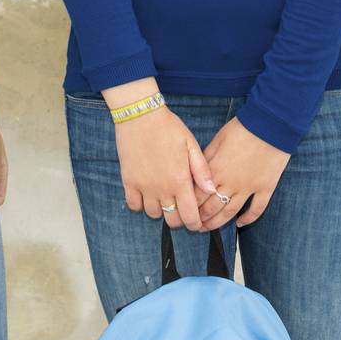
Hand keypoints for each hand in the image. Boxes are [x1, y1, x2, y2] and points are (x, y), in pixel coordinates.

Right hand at [105, 80, 215, 231]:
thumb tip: (211, 190)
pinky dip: (140, 205)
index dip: (195, 224)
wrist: (140, 115)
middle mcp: (162, 189)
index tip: (197, 222)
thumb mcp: (191, 145)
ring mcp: (143, 187)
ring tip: (165, 199)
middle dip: (179, 219)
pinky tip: (147, 195)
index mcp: (180, 181)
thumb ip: (201, 170)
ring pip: (153, 214)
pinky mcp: (129, 181)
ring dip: (161, 210)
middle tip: (182, 209)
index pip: (189, 216)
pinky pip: (133, 205)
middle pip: (171, 220)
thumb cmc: (168, 127)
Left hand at [195, 117, 290, 230]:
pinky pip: (256, 209)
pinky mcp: (265, 188)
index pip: (198, 195)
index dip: (189, 205)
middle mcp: (231, 183)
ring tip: (209, 229)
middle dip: (201, 218)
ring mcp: (249, 188)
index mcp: (216, 170)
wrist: (270, 125)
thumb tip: (195, 172)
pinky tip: (240, 224)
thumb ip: (205, 159)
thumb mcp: (217, 140)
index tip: (184, 211)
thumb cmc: (242, 128)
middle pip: (212, 208)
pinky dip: (248, 219)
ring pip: (231, 212)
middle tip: (194, 225)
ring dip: (218, 223)